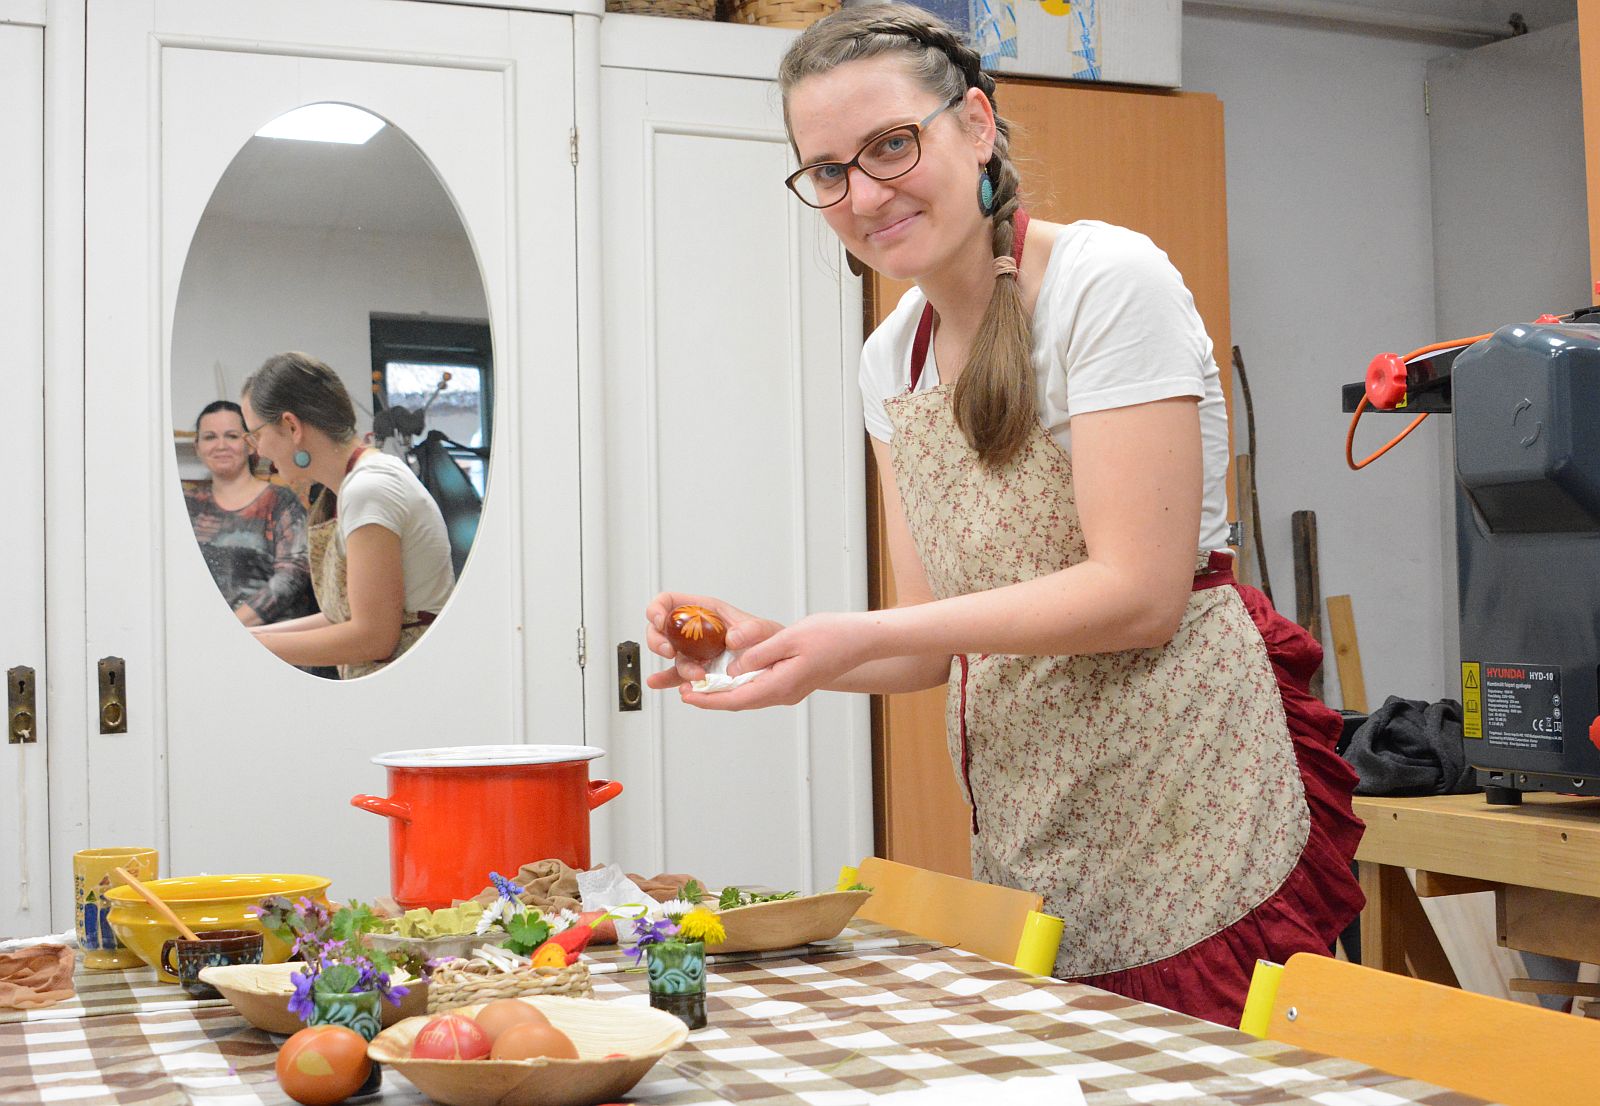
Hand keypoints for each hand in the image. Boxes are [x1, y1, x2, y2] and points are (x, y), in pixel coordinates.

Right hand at [643, 592, 783, 689]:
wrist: (773, 667)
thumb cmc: (766, 642)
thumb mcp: (764, 630)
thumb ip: (752, 630)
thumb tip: (732, 639)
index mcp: (705, 610)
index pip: (669, 602)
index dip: (657, 608)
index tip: (660, 621)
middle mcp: (694, 629)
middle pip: (660, 629)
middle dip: (657, 640)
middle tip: (670, 651)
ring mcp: (693, 650)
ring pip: (670, 655)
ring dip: (677, 667)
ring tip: (696, 676)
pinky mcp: (697, 670)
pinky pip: (676, 675)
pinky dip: (666, 679)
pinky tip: (657, 683)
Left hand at [677, 611, 873, 710]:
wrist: (861, 640)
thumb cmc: (831, 636)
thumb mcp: (788, 639)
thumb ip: (757, 654)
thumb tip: (730, 668)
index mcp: (781, 685)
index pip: (735, 699)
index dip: (708, 699)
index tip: (686, 695)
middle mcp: (784, 694)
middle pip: (739, 702)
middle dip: (711, 698)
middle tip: (685, 690)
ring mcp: (790, 691)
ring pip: (750, 696)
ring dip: (725, 693)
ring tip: (701, 684)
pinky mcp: (793, 684)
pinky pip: (761, 689)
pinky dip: (741, 685)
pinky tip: (730, 676)